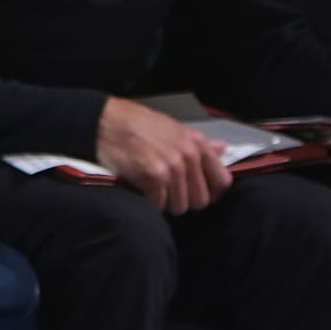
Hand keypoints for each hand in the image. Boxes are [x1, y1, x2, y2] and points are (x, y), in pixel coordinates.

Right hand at [95, 98, 230, 213]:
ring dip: (165, 202)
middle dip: (185, 200)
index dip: (211, 192)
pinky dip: (149, 202)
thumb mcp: (175, 129)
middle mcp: (188, 155)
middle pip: (200, 200)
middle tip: (168, 190)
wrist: (108, 122)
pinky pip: (159, 205)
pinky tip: (141, 188)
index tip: (197, 193)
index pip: (222, 182)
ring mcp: (172, 167)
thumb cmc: (139, 125)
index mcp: (198, 144)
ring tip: (152, 187)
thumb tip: (222, 148)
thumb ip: (201, 143)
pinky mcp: (154, 177)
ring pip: (180, 206)